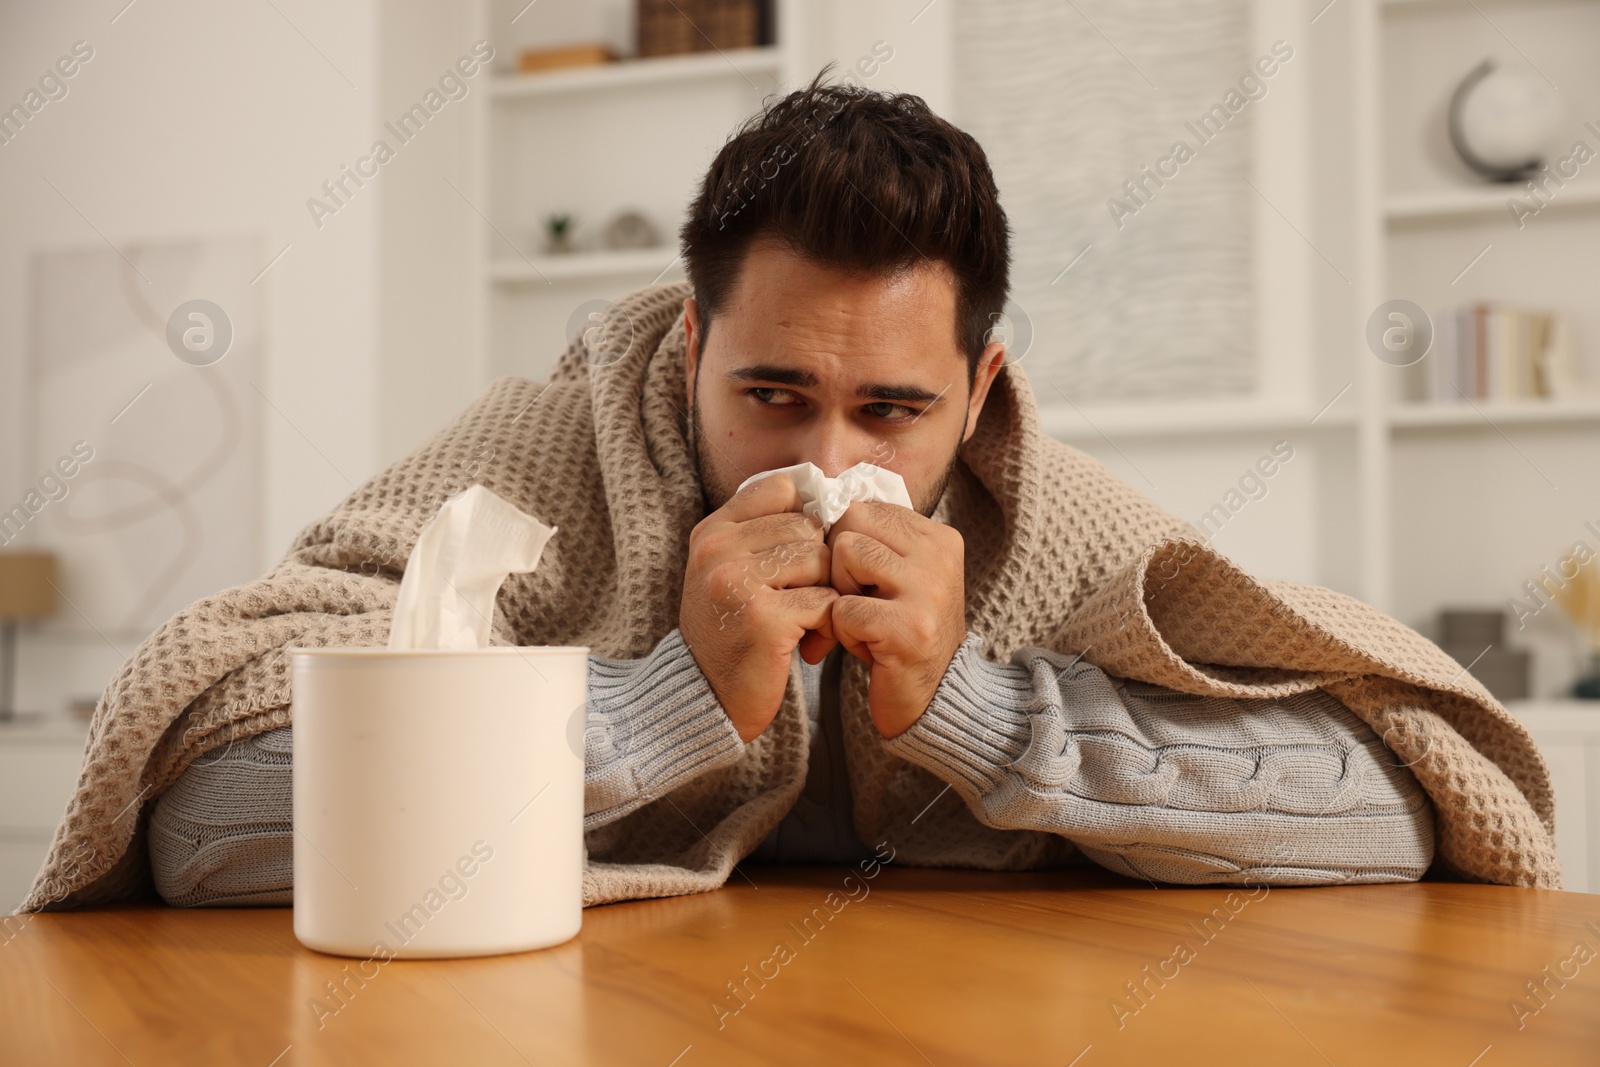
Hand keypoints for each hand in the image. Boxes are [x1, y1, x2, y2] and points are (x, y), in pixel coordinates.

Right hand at [679, 474, 839, 741]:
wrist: (704, 700)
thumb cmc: (730, 633)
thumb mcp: (731, 572)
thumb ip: (765, 533)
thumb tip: (828, 493)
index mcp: (712, 531)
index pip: (782, 488)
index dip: (804, 518)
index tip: (801, 554)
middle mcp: (718, 549)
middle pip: (808, 527)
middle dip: (819, 565)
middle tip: (805, 601)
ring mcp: (737, 582)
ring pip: (821, 561)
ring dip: (826, 594)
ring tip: (806, 622)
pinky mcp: (762, 618)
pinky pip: (825, 601)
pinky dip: (827, 625)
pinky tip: (808, 643)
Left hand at [825, 500, 966, 738]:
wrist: (933, 701)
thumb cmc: (901, 634)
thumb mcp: (896, 577)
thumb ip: (873, 541)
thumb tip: (815, 504)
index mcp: (938, 537)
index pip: (863, 507)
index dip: (845, 544)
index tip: (860, 581)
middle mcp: (939, 555)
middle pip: (850, 523)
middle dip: (837, 563)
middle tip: (855, 601)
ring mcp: (928, 589)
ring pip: (845, 555)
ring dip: (840, 595)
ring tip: (864, 623)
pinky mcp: (909, 628)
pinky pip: (842, 608)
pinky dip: (844, 634)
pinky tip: (871, 650)